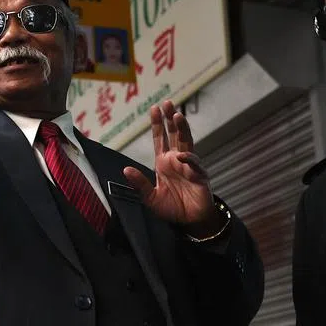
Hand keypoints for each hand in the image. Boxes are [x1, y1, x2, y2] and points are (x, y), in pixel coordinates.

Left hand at [122, 101, 221, 234]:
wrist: (190, 222)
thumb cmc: (172, 208)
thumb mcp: (150, 198)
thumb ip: (139, 184)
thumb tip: (126, 169)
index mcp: (163, 162)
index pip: (160, 139)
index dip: (158, 124)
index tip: (154, 108)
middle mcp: (176, 160)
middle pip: (174, 134)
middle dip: (171, 119)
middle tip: (167, 103)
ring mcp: (189, 166)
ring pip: (186, 142)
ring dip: (182, 129)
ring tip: (177, 115)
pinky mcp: (200, 175)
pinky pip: (195, 164)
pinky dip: (189, 158)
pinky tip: (182, 154)